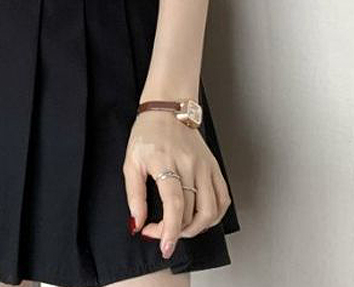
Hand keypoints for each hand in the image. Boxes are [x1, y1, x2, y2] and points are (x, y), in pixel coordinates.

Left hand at [122, 108, 231, 258]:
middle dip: (175, 231)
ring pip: (210, 210)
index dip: (170, 230)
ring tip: (180, 229)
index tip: (164, 246)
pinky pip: (223, 198)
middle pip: (191, 212)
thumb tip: (137, 223)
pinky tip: (200, 218)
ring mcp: (204, 165)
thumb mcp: (130, 160)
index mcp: (165, 161)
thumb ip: (134, 193)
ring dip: (197, 228)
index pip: (174, 204)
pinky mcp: (214, 166)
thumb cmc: (147, 133)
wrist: (168, 107)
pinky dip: (215, 215)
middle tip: (160, 233)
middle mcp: (188, 164)